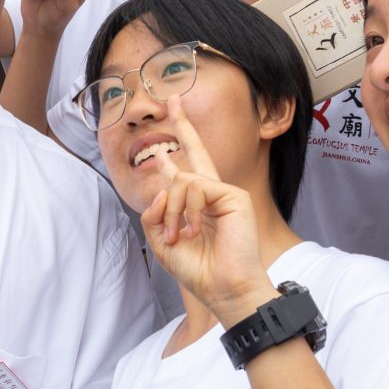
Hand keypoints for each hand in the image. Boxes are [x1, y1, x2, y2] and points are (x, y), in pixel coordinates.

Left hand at [140, 93, 275, 323]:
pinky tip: (194, 231)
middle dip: (184, 124)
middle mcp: (212, 194)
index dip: (169, 160)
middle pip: (197, 152)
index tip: (160, 147)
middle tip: (173, 100)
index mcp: (196, 205)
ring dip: (172, 211)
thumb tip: (162, 188)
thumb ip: (155, 215)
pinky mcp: (233, 195)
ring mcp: (225, 192)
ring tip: (180, 237)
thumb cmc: (200, 271)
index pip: (182, 175)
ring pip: (182, 182)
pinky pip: (196, 188)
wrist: (225, 289)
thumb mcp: (163, 243)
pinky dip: (187, 211)